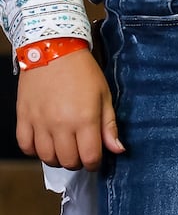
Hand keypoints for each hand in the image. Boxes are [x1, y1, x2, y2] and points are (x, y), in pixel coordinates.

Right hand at [16, 48, 123, 169]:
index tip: (95, 159)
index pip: (90, 157)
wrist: (53, 50)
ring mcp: (39, 121)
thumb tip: (117, 150)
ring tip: (64, 149)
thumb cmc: (83, 73)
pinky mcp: (23, 116)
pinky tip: (45, 143)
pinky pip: (25, 145)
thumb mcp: (104, 97)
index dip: (94, 163)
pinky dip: (35, 150)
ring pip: (46, 157)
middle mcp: (60, 124)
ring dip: (57, 158)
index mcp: (85, 120)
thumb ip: (109, 126)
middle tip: (80, 153)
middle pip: (68, 161)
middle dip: (77, 162)